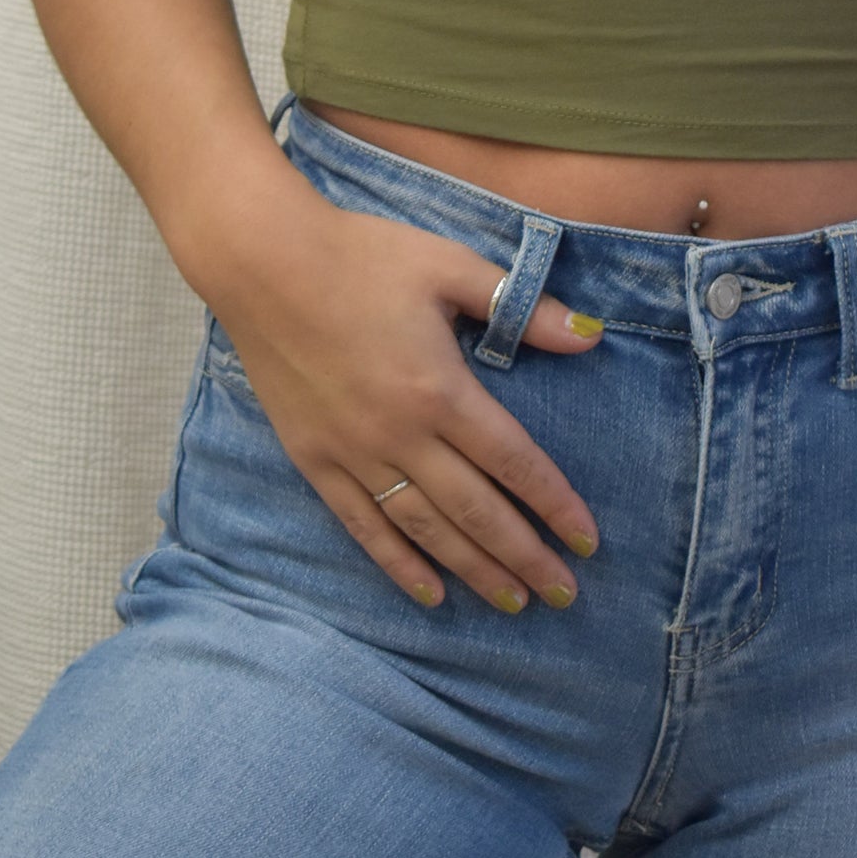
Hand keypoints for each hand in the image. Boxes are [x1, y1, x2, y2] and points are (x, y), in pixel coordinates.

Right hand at [205, 168, 605, 614]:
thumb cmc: (363, 256)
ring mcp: (353, 454)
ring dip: (474, 570)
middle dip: (526, 557)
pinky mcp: (315, 461)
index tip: (589, 539)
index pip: (513, 462)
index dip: (555, 504)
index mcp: (440, 389)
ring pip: (425, 530)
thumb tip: (593, 335)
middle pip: (476, 511)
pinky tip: (430, 594)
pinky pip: (363, 526)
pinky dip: (399, 565)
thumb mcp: (450, 266)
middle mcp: (400, 435)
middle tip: (564, 594)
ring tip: (513, 601)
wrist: (263, 263)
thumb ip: (523, 307)